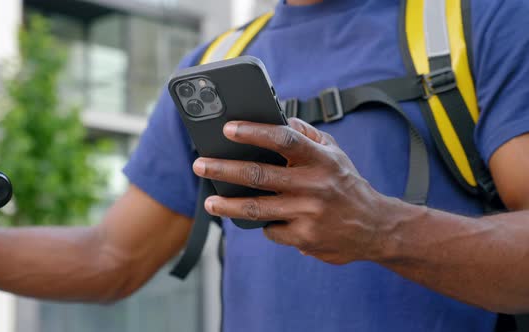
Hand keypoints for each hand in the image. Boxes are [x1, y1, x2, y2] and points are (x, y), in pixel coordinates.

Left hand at [192, 118, 397, 264]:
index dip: (253, 132)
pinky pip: (271, 229)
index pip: (283, 139)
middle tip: (200, 165)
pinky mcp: (304, 238)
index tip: (228, 128)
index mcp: (321, 159)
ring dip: (227, 205)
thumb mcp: (333, 152)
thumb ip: (305, 134)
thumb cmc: (345, 183)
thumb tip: (275, 118)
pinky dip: (263, 223)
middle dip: (223, 169)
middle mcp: (314, 185)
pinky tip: (260, 219)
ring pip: (257, 208)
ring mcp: (308, 213)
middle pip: (259, 175)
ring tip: (209, 202)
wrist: (375, 227)